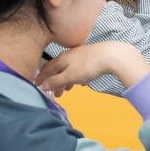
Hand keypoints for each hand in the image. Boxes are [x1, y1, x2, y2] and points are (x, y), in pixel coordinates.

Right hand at [35, 42, 149, 92]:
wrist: (112, 55)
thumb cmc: (89, 66)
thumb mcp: (70, 76)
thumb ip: (55, 81)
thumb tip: (43, 85)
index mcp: (62, 59)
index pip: (47, 68)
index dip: (41, 77)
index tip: (36, 85)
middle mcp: (70, 55)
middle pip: (59, 70)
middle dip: (55, 82)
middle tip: (56, 95)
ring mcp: (82, 55)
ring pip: (70, 69)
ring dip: (67, 80)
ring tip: (68, 90)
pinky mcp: (92, 57)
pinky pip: (81, 68)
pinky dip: (78, 76)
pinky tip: (83, 83)